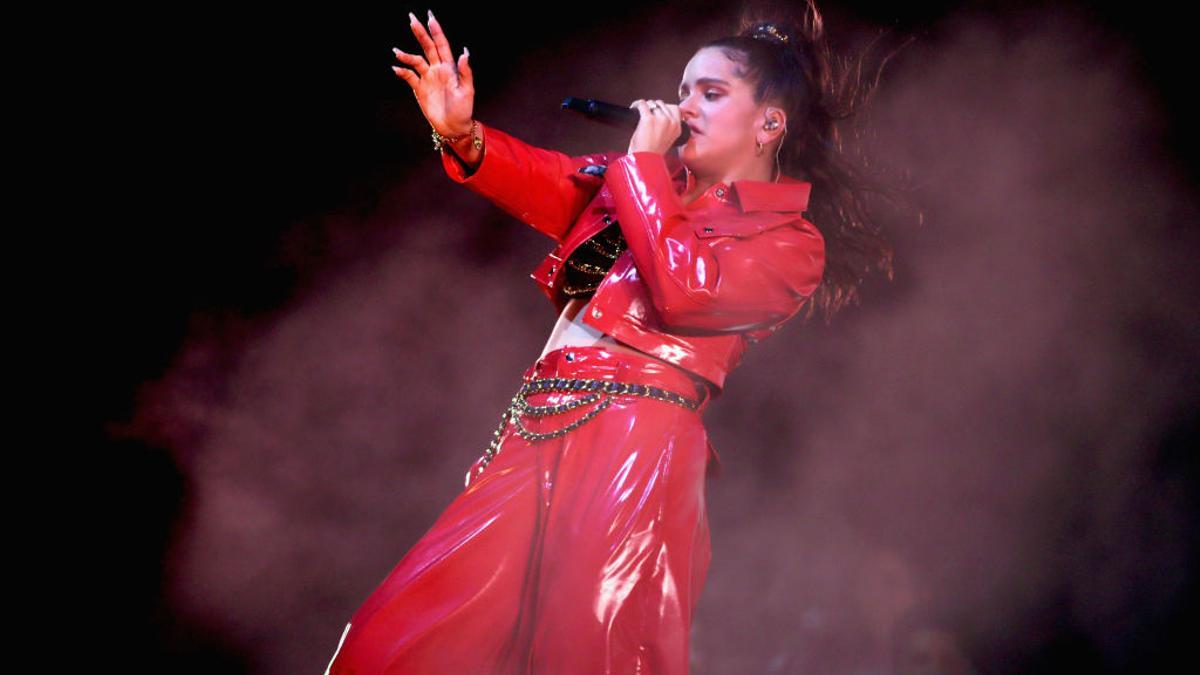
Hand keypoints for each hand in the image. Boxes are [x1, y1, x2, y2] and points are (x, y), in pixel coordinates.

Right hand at [392, 10, 474, 137]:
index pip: (442, 45)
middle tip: (412, 19)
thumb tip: (464, 53)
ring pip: (416, 61)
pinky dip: (402, 71)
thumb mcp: (467, 91)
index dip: (436, 31)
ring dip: (406, 55)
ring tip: (397, 52)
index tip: (430, 18)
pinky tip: (396, 68)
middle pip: (427, 47)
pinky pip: (409, 77)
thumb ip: (465, 72)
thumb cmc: (463, 109)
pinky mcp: (419, 89)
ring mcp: (428, 78)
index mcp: (450, 68)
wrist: (454, 127)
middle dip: (420, 33)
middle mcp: (438, 70)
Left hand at [627, 99, 682, 154]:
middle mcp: (671, 122)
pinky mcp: (648, 119)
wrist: (645, 161)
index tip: (657, 109)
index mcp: (677, 128)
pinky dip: (637, 104)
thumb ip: (668, 127)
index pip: (675, 109)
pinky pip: (642, 104)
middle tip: (647, 112)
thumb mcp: (667, 140)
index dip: (665, 107)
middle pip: (663, 104)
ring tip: (641, 111)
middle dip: (654, 107)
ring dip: (647, 106)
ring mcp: (660, 119)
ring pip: (653, 103)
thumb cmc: (652, 154)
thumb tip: (660, 115)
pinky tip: (634, 108)